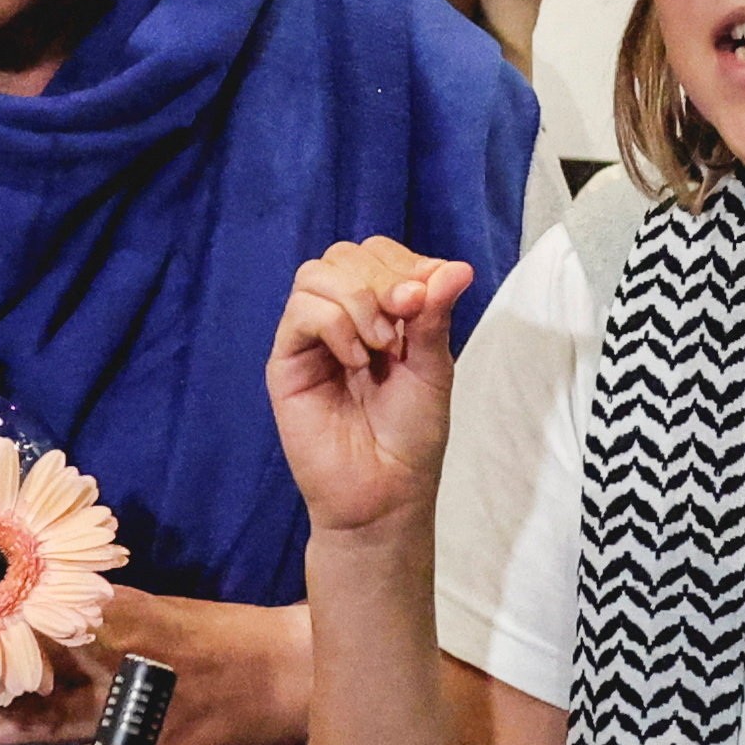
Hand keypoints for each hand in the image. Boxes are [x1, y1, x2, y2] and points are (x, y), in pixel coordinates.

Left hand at [0, 586, 310, 744]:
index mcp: (136, 620)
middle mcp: (127, 666)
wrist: (286, 680)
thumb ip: (113, 612)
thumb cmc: (229, 636)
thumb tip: (52, 605)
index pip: (57, 612)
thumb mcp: (170, 610)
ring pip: (46, 726)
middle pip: (41, 668)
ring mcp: (133, 718)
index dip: (5, 613)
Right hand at [266, 236, 473, 533]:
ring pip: (317, 274)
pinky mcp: (286, 361)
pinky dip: (335, 325)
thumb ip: (436, 314)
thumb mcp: (433, 366)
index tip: (428, 299)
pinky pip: (300, 312)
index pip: (379, 253)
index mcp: (382, 312)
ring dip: (359, 301)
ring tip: (382, 346)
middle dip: (383, 279)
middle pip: (346, 255)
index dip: (405, 264)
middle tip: (406, 320)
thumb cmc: (411, 433)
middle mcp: (343, 317)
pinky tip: (356, 361)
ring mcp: (312, 338)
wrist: (385, 491)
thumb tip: (458, 267)